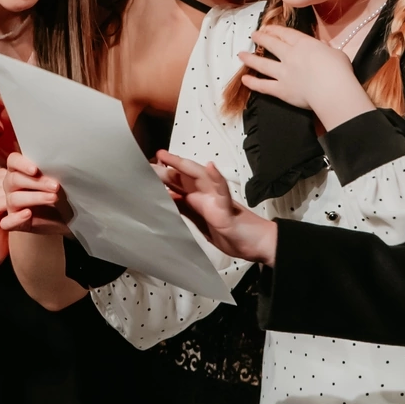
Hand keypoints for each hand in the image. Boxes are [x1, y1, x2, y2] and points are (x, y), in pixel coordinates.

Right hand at [0, 150, 73, 235]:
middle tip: (56, 186)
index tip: (35, 169)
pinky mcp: (11, 222)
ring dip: (35, 197)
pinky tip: (28, 214)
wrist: (61, 220)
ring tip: (53, 198)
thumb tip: (61, 164)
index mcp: (19, 171)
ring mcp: (10, 205)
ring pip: (14, 199)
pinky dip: (17, 218)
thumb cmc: (57, 196)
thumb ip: (52, 173)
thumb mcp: (55, 183)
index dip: (21, 164)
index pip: (13, 161)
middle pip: (14, 179)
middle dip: (36, 182)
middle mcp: (11, 187)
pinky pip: (7, 222)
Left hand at [156, 150, 277, 265]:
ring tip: (169, 157)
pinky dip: (216, 178)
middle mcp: (208, 196)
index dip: (163, 177)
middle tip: (149, 159)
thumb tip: (169, 199)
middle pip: (185, 178)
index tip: (146, 170)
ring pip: (200, 177)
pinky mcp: (228, 209)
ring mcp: (218, 200)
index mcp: (200, 202)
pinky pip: (222, 191)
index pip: (178, 186)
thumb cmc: (233, 235)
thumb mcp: (201, 224)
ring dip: (185, 166)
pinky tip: (210, 167)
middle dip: (167, 168)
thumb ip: (187, 211)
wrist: (258, 245)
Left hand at [239, 23, 374, 130]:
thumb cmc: (339, 71)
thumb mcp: (335, 53)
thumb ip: (325, 51)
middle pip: (272, 44)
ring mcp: (283, 73)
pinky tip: (245, 80)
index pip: (286, 34)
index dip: (275, 30)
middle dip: (261, 38)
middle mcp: (290, 56)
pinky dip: (253, 83)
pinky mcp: (281, 89)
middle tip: (254, 35)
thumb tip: (322, 50)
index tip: (268, 28)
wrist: (332, 89)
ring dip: (250, 59)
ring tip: (241, 54)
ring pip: (262, 64)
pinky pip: (264, 86)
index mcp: (304, 44)